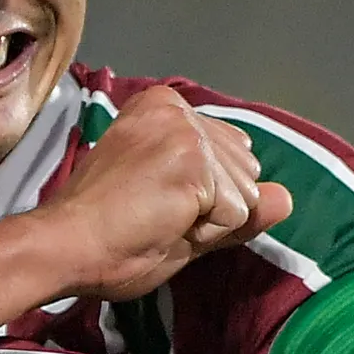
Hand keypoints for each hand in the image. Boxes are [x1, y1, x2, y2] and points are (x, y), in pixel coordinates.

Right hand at [33, 86, 292, 300]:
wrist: (66, 245)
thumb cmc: (107, 234)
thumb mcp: (183, 215)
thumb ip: (235, 205)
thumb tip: (287, 199)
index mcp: (164, 107)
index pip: (230, 158)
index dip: (202, 198)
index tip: (148, 202)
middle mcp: (177, 108)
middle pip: (244, 174)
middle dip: (212, 209)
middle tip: (152, 214)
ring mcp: (187, 133)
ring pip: (244, 198)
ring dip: (209, 224)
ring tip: (155, 220)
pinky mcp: (194, 162)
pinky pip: (235, 215)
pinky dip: (206, 233)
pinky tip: (162, 224)